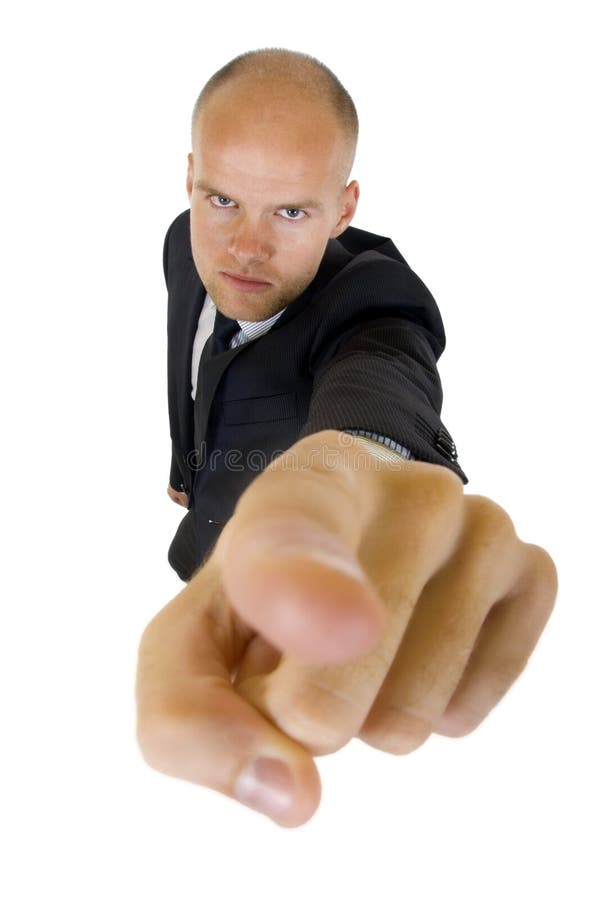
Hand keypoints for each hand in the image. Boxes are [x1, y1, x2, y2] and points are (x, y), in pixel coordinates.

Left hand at [138, 430, 556, 827]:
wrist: (353, 542)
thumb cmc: (262, 599)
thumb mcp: (189, 641)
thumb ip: (187, 720)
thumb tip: (291, 792)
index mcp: (309, 481)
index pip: (296, 531)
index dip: (304, 585)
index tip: (335, 628)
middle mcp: (411, 490)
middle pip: (335, 686)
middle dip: (301, 708)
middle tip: (301, 654)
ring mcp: (483, 527)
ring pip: (406, 719)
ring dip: (364, 714)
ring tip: (359, 646)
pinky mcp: (533, 574)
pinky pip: (466, 713)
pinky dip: (427, 713)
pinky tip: (414, 650)